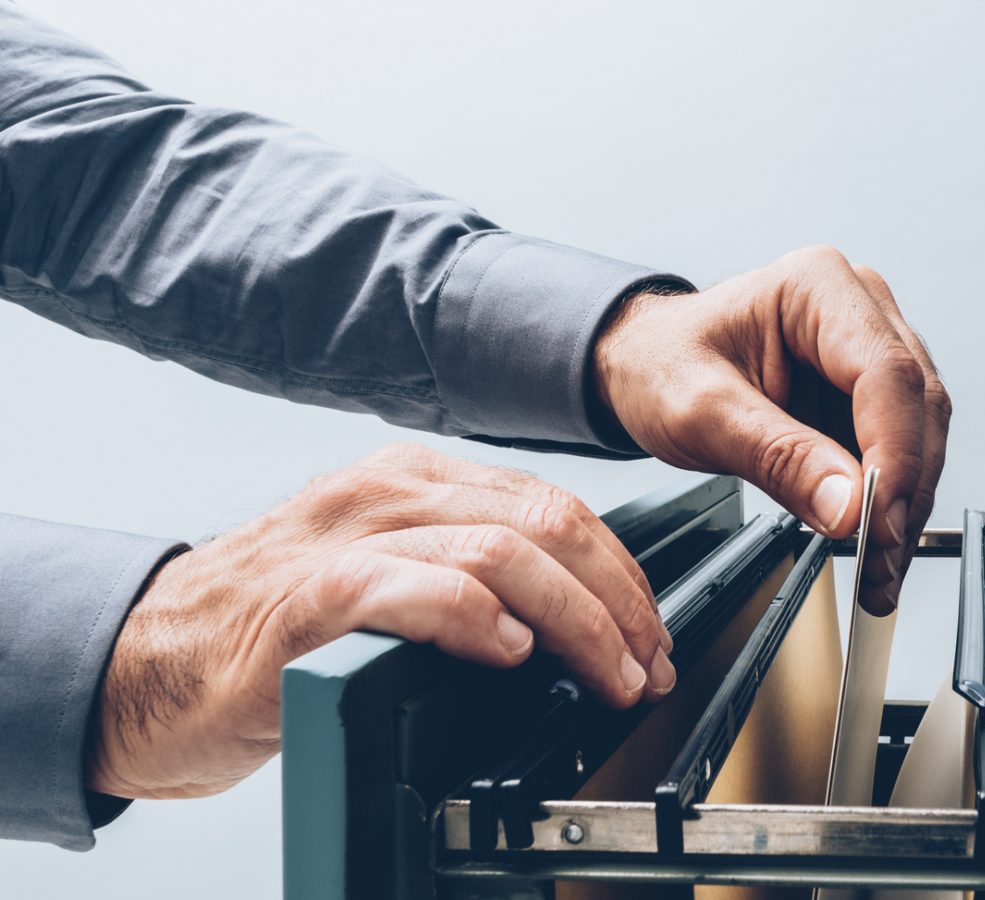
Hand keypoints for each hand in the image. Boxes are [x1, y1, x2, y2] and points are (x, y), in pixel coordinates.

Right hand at [88, 444, 670, 799]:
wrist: (144, 665)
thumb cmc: (269, 630)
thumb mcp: (385, 576)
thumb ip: (466, 573)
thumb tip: (573, 619)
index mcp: (413, 480)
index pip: (555, 505)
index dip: (621, 573)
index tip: (650, 632)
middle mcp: (385, 492)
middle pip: (547, 522)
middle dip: (618, 600)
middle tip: (645, 663)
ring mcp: (345, 539)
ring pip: (502, 552)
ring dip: (576, 621)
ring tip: (605, 674)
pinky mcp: (309, 599)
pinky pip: (419, 590)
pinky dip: (482, 621)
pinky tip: (512, 656)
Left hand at [594, 246, 950, 614]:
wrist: (646, 365)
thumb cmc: (662, 364)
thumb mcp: (701, 413)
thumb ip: (778, 457)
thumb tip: (849, 507)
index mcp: (818, 287)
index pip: (887, 374)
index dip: (894, 454)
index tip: (877, 520)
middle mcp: (861, 309)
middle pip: (918, 406)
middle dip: (904, 493)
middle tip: (879, 561)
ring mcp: (873, 351)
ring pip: (922, 435)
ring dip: (905, 508)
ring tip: (877, 569)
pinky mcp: (872, 395)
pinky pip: (903, 452)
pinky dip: (892, 505)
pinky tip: (874, 545)